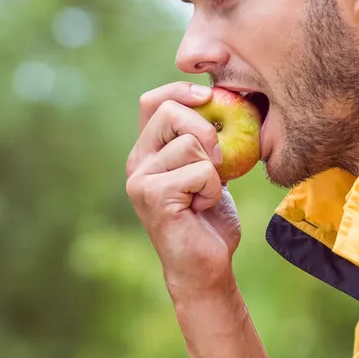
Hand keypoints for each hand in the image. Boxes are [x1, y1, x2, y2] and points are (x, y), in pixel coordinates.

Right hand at [126, 82, 242, 297]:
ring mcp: (140, 178)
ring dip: (214, 170)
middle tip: (219, 159)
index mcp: (147, 152)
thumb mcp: (208, 170)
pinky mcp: (152, 194)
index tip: (209, 97)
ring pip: (191, 143)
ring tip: (205, 195)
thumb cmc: (209, 221)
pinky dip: (213, 189)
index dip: (180, 90)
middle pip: (170, 112)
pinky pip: (199, 170)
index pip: (153, 101)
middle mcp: (137, 162)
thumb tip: (221, 100)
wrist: (204, 267)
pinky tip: (202, 207)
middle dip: (205, 128)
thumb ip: (203, 141)